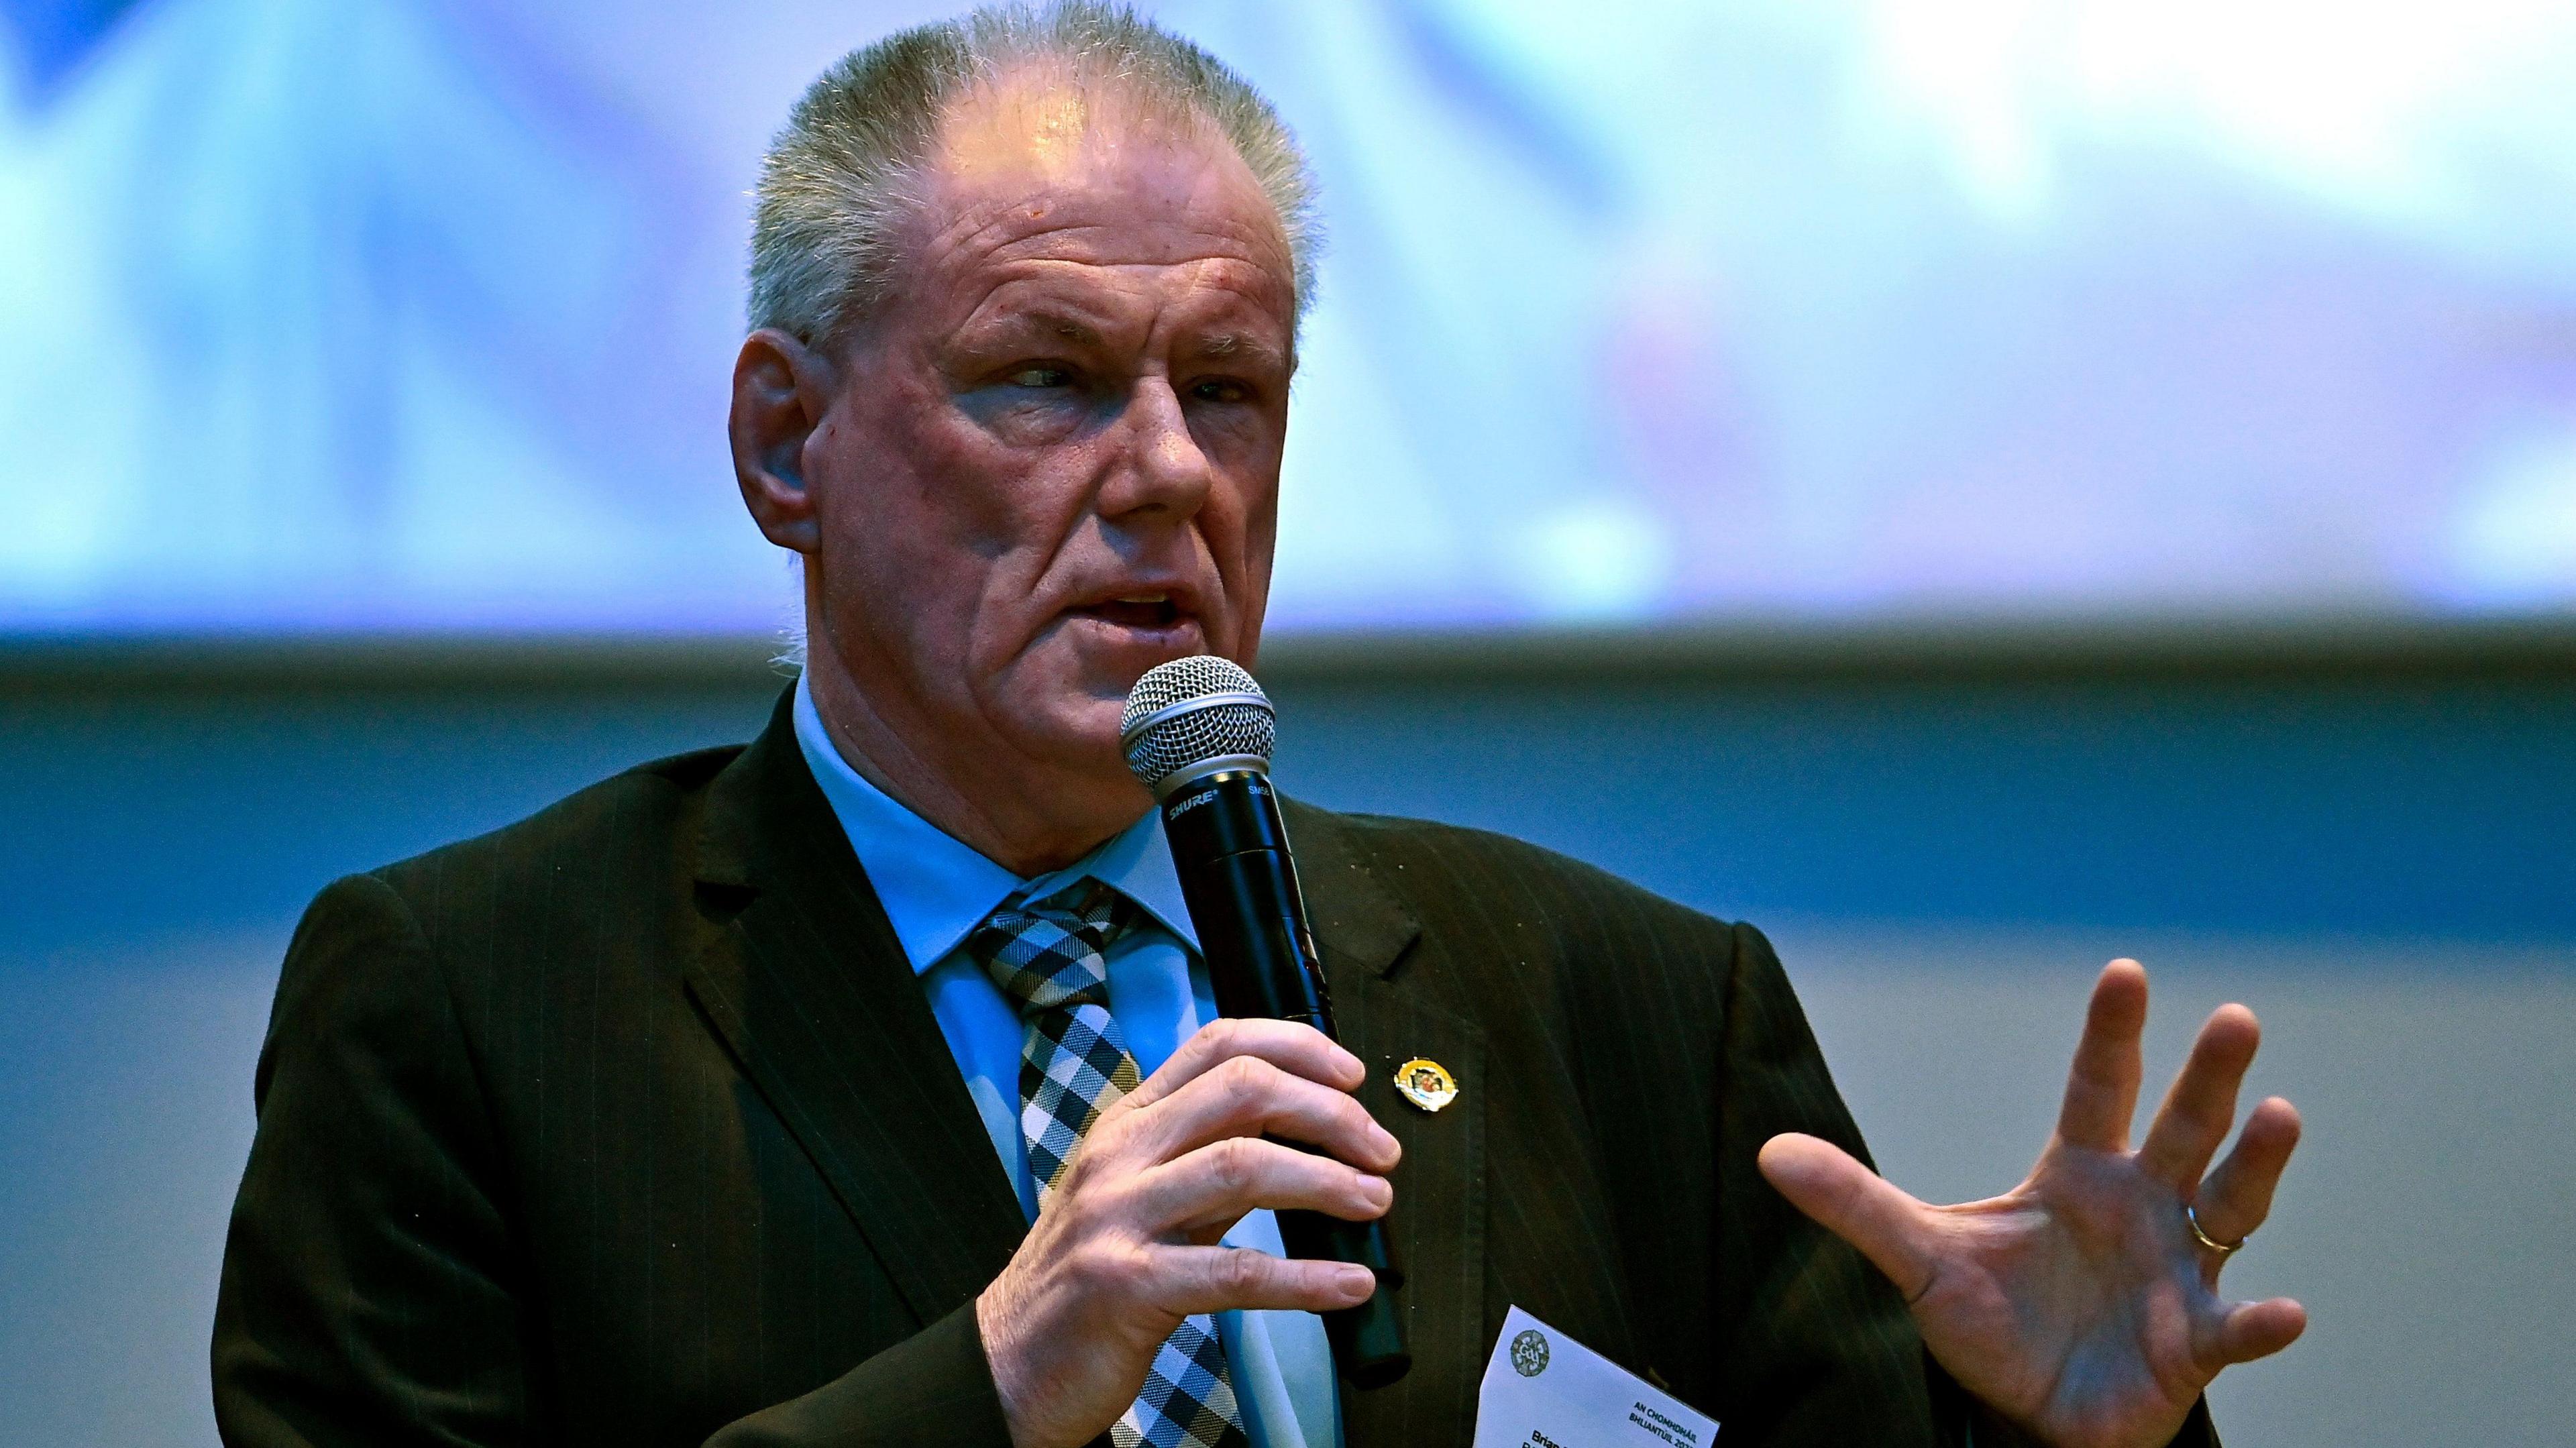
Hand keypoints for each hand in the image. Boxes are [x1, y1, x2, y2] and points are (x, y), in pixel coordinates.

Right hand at [974, 1018, 1401, 1447]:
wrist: (1013, 1361)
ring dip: (1327, 1182)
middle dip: (1329, 1113)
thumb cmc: (1089, 1277)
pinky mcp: (1127, 1286)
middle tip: (1379, 1151)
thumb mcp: (1145, 1194)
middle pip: (1242, 1091)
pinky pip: (1234, 1271)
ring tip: (1373, 1202)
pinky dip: (1306, 1278)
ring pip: (1242, 1167)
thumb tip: (1304, 1132)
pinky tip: (1346, 1284)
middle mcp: (1120, 1156)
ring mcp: (1118, 1217)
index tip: (1351, 1077)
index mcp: (1128, 1123)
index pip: (1218, 1044)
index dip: (1298, 1048)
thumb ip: (1211, 1155)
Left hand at [1758, 960, 2305, 1447]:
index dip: (2111, 1033)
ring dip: (2257, 1164)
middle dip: (2210, 1075)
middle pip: (2182, 1127)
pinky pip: (2234, 1331)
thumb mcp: (1918, 1258)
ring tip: (2280, 1114)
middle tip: (2236, 1015)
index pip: (2098, 1087)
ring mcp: (2177, 1271)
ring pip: (2230, 1206)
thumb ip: (1852, 1204)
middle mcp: (2141, 1206)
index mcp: (2079, 1172)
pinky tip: (2284, 1314)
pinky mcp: (2191, 1344)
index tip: (2125, 971)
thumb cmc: (1990, 1323)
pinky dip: (2260, 1324)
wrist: (2028, 1417)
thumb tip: (1770, 1153)